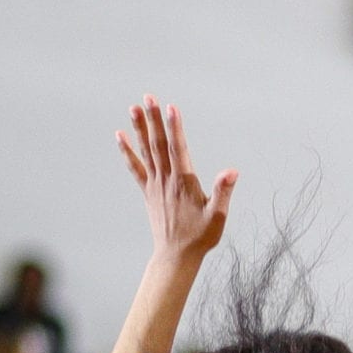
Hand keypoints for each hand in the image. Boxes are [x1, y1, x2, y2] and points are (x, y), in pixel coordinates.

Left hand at [116, 96, 236, 262]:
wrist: (176, 255)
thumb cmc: (201, 236)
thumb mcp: (218, 216)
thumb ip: (223, 192)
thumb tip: (231, 171)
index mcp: (184, 183)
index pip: (177, 149)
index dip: (174, 127)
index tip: (171, 108)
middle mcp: (166, 180)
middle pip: (158, 144)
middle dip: (153, 120)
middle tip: (149, 97)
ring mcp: (154, 185)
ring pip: (145, 151)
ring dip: (139, 128)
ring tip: (134, 108)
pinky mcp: (148, 191)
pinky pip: (135, 167)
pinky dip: (127, 151)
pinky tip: (120, 135)